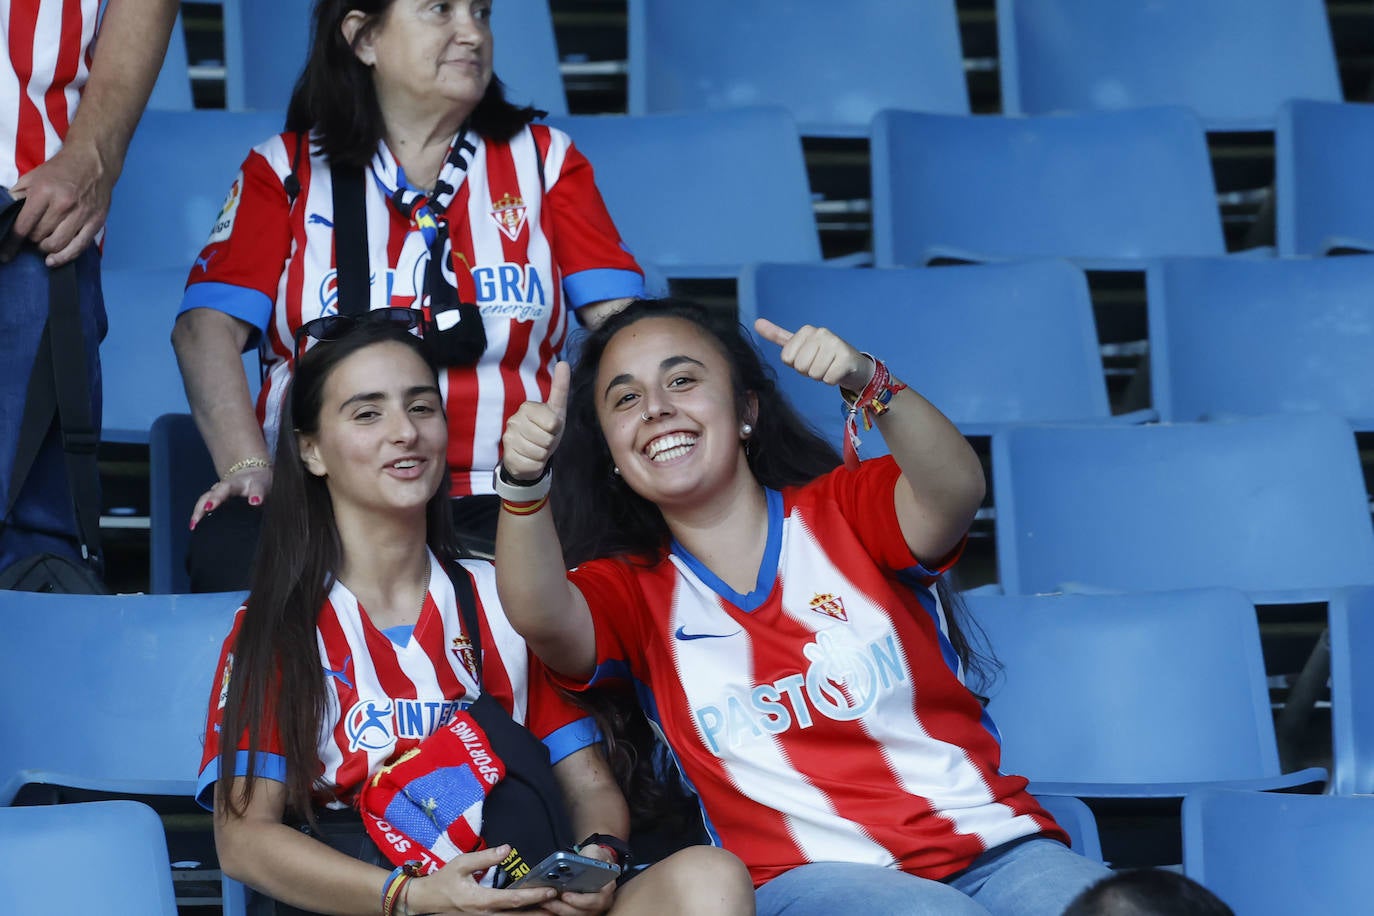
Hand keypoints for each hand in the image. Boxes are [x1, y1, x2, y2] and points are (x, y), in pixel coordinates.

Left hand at [1, 142, 110, 265]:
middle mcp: (63, 205)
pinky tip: (54, 260)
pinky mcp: (95, 222)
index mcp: (44, 192)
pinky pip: (78, 247)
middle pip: (39, 236)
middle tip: (32, 236)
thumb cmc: (61, 169)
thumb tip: (8, 214)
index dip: (13, 242)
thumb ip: (18, 195)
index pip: (24, 225)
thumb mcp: (33, 176)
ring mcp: (81, 215)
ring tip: (43, 244)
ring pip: (57, 245)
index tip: (6, 254)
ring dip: (45, 249)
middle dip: (31, 240)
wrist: (93, 162)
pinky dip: (64, 257)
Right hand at [190, 466, 272, 529]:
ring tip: (196, 521)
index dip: (256, 494)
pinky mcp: (214, 493)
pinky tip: (194, 525)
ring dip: (202, 506)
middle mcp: (237, 483)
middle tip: (211, 506)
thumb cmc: (265, 487)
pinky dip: (198, 513)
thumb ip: (273, 505)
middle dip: (217, 496)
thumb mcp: (273, 492)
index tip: (255, 502)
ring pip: (210, 494)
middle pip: (226, 487)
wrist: (253, 472)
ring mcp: (223, 487)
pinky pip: (204, 502)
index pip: (258, 487)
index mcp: (256, 482)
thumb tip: (277, 528)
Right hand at [409, 845, 558, 914]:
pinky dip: (521, 915)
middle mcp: (486, 914)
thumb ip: (485, 857)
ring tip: (554, 909)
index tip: (551, 891)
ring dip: (533, 915)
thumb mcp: (461, 864)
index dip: (534, 896)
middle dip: (541, 911)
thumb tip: (507, 849)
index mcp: (481, 901)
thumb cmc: (443, 881)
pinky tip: (533, 911)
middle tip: (561, 904)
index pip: (513, 900)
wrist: (426, 901)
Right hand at [500, 361, 568, 481]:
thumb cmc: (546, 430)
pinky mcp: (508, 457)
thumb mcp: (556, 410)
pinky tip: (530, 459)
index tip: (551, 427)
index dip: (556, 429)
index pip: (552, 423)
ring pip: (538, 453)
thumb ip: (560, 388)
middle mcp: (514, 420)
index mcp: (527, 407)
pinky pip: (531, 465)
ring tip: (537, 449)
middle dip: (550, 444)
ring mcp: (508, 439)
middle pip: (546, 439)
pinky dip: (536, 466)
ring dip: (543, 455)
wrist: (531, 454)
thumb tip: (563, 363)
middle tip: (544, 440)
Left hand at [529, 844, 617, 915]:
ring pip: (575, 914)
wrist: (594, 860)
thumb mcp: (594, 851)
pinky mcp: (580, 908)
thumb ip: (590, 857)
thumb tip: (581, 862)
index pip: (597, 899)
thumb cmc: (594, 857)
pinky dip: (558, 909)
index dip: (581, 900)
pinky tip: (546, 902)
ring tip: (544, 901)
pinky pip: (569, 913)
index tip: (565, 895)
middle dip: (565, 907)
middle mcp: (601, 900)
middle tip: (549, 900)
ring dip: (559, 909)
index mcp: (607, 887)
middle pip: (584, 911)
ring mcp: (591, 907)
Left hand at [754, 318, 873, 391]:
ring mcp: (835, 343)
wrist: (852, 365)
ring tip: (829, 367)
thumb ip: (778, 336)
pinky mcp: (846, 357)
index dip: (796, 364)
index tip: (809, 358)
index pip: (787, 358)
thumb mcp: (799, 345)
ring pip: (814, 374)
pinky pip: (828, 379)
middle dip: (809, 371)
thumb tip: (756, 323)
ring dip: (821, 376)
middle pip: (800, 367)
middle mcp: (821, 333)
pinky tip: (838, 372)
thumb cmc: (822, 356)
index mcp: (807, 330)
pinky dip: (832, 380)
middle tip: (820, 364)